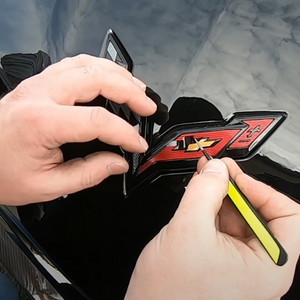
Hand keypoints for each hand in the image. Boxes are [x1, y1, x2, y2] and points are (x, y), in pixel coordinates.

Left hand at [0, 54, 156, 204]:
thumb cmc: (2, 172)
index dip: (125, 133)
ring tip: (137, 90)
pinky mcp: (41, 82)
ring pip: (88, 64)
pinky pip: (76, 64)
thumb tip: (118, 164)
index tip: (138, 144)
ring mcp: (40, 83)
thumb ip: (88, 174)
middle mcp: (40, 94)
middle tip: (148, 106)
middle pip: (97, 78)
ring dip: (118, 75)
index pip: (97, 120)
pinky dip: (101, 69)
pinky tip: (112, 79)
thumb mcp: (47, 185)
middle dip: (131, 91)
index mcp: (41, 121)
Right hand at [125, 158, 299, 299]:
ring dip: (221, 195)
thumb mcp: (188, 230)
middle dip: (235, 188)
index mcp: (267, 267)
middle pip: (259, 214)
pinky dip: (211, 207)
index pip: (288, 215)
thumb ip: (205, 191)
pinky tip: (199, 197)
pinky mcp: (221, 260)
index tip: (235, 177)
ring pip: (238, 218)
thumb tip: (216, 169)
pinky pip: (223, 226)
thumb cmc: (171, 293)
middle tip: (216, 171)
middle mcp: (258, 267)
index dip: (261, 189)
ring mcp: (239, 265)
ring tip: (204, 180)